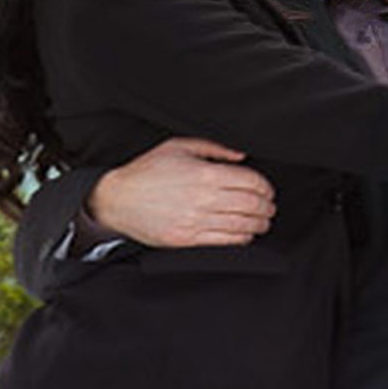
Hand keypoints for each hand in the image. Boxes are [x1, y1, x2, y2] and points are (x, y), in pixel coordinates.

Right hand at [88, 137, 276, 248]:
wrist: (118, 200)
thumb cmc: (146, 171)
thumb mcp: (178, 147)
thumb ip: (213, 148)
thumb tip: (240, 155)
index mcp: (204, 174)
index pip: (250, 181)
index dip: (265, 186)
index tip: (267, 189)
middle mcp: (203, 199)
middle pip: (251, 204)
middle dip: (266, 206)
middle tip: (269, 206)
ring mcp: (196, 221)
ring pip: (242, 225)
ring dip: (259, 224)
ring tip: (263, 221)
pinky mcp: (188, 239)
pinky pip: (225, 241)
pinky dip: (241, 238)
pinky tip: (245, 233)